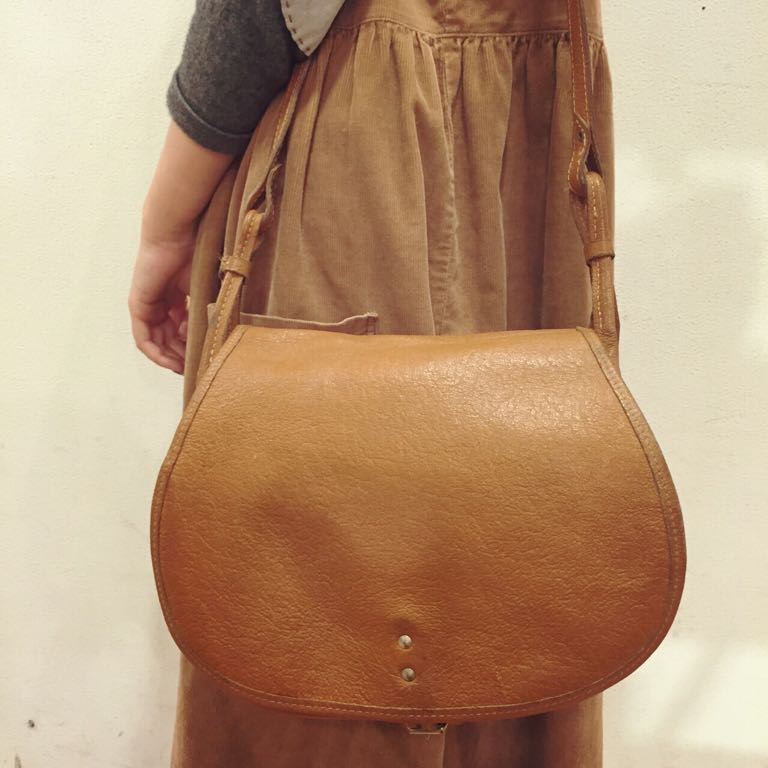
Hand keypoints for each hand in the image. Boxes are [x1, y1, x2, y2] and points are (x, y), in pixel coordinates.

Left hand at [128, 227, 196, 374]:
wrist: (178, 235)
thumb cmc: (197, 255)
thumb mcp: (210, 293)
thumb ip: (209, 315)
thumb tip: (211, 341)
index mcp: (178, 298)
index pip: (182, 331)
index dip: (193, 348)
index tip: (205, 359)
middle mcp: (161, 304)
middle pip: (169, 339)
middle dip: (182, 356)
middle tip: (195, 368)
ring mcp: (148, 305)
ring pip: (157, 342)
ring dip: (171, 357)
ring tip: (186, 367)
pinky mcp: (139, 306)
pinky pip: (143, 338)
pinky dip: (155, 352)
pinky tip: (169, 361)